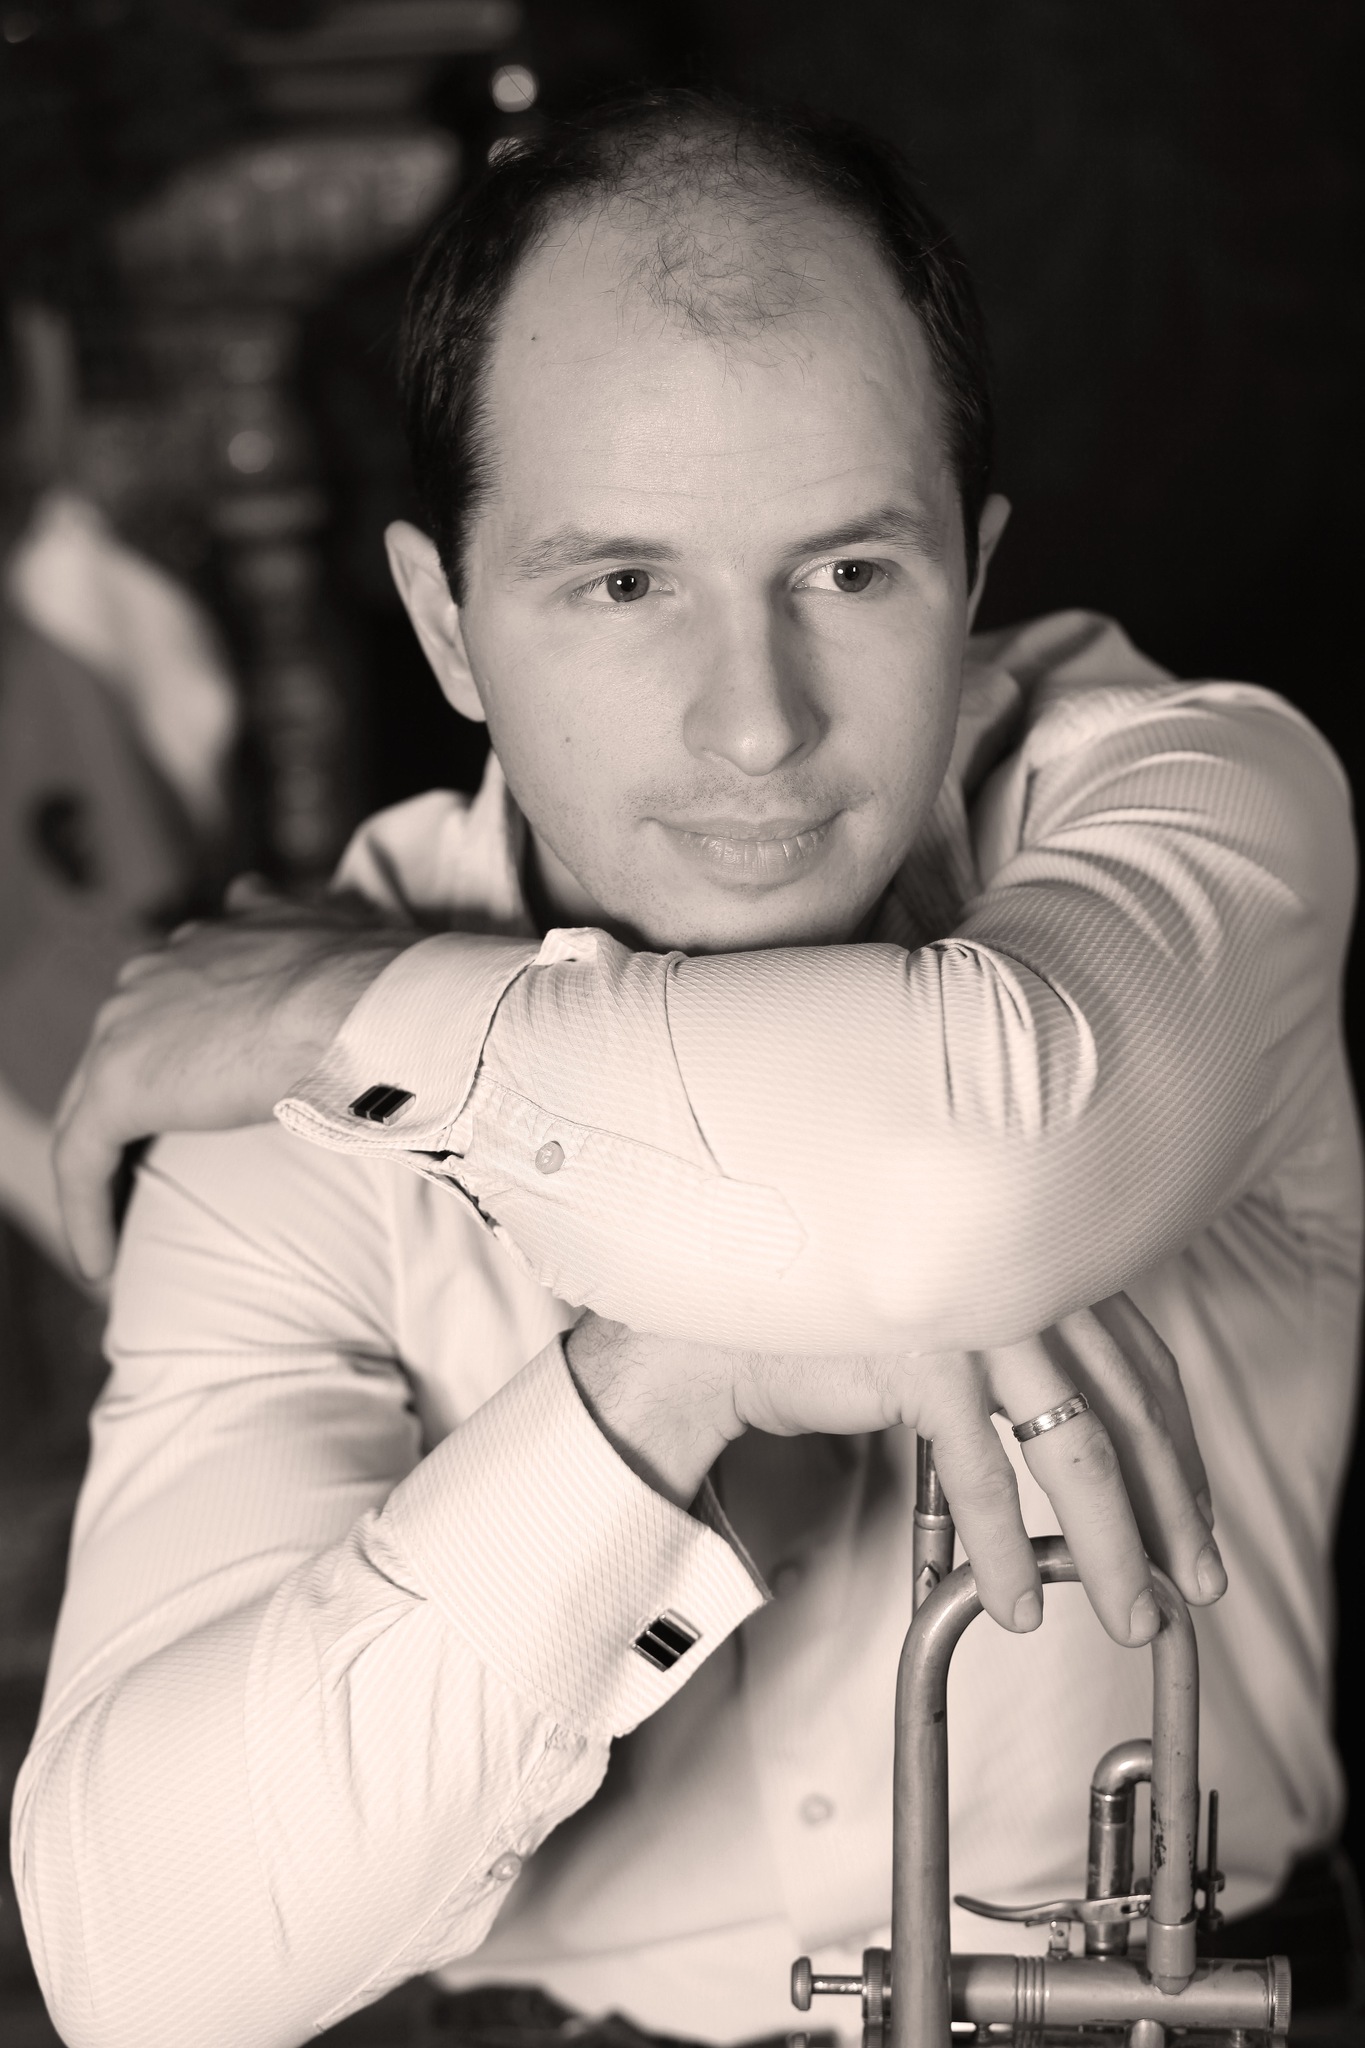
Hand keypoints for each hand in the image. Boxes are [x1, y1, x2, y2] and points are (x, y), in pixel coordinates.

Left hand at [53, 877, 414, 1281]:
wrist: (366, 1005)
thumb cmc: (377, 986)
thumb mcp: (336, 933)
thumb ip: (293, 925)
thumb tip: (260, 893)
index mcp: (207, 942)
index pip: (167, 1002)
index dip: (175, 1053)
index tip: (190, 1094)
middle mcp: (157, 971)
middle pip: (120, 1052)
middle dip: (131, 1107)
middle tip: (145, 1170)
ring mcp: (129, 1024)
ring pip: (91, 1106)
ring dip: (100, 1167)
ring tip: (116, 1224)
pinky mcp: (120, 1088)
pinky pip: (82, 1159)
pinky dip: (85, 1211)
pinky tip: (99, 1264)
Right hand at [566, 1292, 1220, 1647]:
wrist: (732, 1330)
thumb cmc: (848, 1334)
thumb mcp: (966, 1333)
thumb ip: (1035, 1361)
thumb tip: (1114, 1450)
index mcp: (1043, 1267)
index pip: (1143, 1367)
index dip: (1181, 1454)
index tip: (1195, 1520)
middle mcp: (1023, 1280)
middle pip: (1128, 1411)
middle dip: (1170, 1513)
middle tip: (1193, 1585)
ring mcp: (978, 1317)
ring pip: (1076, 1450)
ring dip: (1112, 1549)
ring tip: (1129, 1615)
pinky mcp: (926, 1359)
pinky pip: (985, 1475)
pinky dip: (1008, 1548)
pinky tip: (1019, 1602)